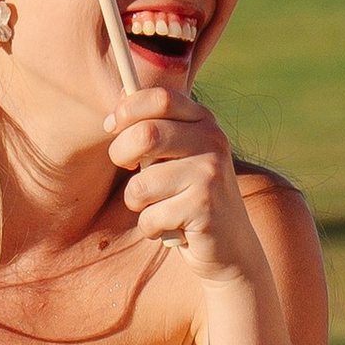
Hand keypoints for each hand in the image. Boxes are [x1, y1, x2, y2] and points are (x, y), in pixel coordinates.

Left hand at [105, 89, 262, 284]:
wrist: (231, 247)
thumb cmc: (190, 197)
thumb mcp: (177, 155)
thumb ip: (155, 127)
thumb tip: (119, 100)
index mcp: (203, 121)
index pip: (160, 98)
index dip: (127, 110)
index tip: (113, 127)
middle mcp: (212, 141)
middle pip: (145, 135)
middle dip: (121, 155)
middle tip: (127, 168)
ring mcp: (210, 174)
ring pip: (141, 184)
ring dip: (137, 202)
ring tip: (159, 207)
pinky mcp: (205, 207)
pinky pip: (150, 216)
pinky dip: (151, 228)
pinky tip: (172, 228)